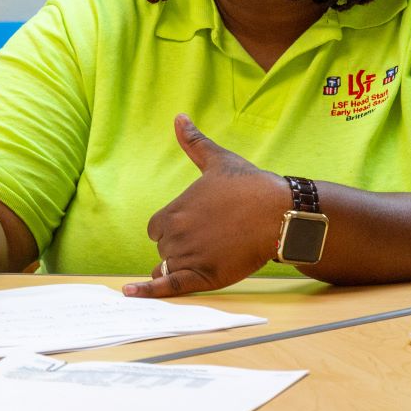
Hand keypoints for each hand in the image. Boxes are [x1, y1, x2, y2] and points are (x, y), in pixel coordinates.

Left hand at [125, 114, 289, 298]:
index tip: (197, 225)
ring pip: (170, 268)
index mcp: (171, 212)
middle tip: (214, 239)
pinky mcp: (203, 277)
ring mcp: (187, 257)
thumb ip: (194, 143)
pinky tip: (131, 294)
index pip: (157, 229)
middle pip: (164, 249)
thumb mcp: (217, 160)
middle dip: (182, 247)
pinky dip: (150, 292)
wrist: (280, 213)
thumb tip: (179, 117)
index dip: (175, 229)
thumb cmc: (250, 186)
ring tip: (210, 256)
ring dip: (182, 266)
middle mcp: (173, 236)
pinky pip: (169, 287)